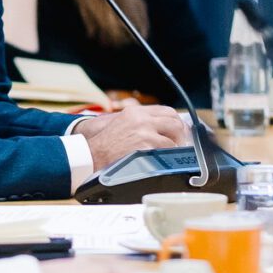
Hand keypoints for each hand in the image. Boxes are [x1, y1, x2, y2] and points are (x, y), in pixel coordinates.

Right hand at [75, 101, 190, 170]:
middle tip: (180, 145)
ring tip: (170, 155)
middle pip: (174, 122)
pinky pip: (167, 151)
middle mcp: (142, 119)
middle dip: (180, 135)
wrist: (91, 156)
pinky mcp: (145, 147)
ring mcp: (145, 132)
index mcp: (136, 112)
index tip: (179, 131)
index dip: (176, 122)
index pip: (167, 111)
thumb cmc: (104, 145)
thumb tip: (161, 127)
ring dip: (174, 149)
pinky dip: (168, 157)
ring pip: (173, 138)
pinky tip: (164, 161)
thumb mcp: (121, 123)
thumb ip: (140, 122)